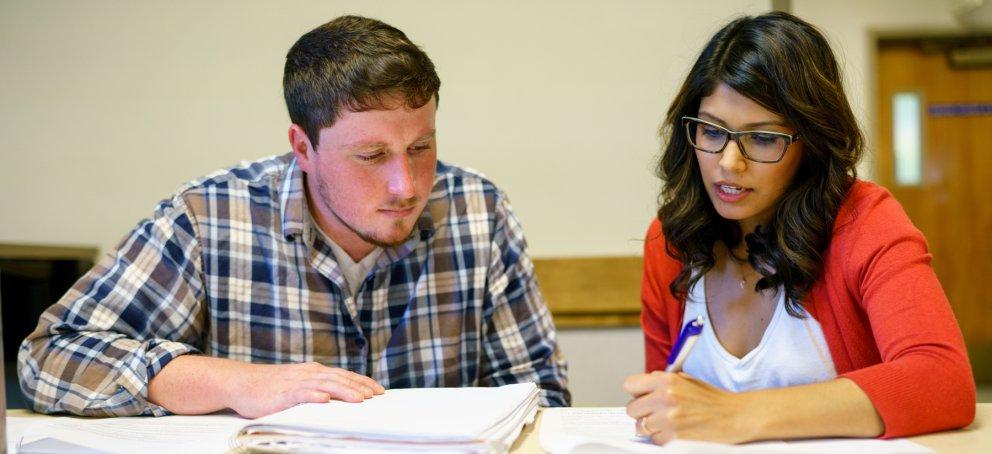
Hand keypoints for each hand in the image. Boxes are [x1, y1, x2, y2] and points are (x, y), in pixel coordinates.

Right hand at [225, 361, 384, 417]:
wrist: (241, 382)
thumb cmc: (269, 386)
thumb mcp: (297, 384)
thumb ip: (316, 387)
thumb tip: (337, 396)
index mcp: (313, 371)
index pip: (343, 375)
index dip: (362, 381)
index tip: (378, 389)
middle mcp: (308, 373)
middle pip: (339, 378)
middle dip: (359, 386)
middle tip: (376, 395)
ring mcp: (296, 382)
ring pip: (325, 384)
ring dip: (344, 391)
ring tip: (360, 399)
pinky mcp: (283, 393)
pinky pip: (301, 393)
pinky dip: (314, 395)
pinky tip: (325, 399)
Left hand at [623, 371, 749, 444]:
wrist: (735, 416)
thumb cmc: (712, 399)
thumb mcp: (686, 380)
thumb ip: (662, 381)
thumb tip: (641, 386)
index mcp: (666, 381)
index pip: (630, 385)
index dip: (636, 393)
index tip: (642, 397)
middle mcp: (665, 398)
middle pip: (632, 409)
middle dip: (642, 412)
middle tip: (655, 413)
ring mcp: (668, 419)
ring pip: (640, 427)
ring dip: (650, 427)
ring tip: (666, 423)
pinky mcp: (674, 437)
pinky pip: (654, 440)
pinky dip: (662, 438)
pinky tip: (675, 432)